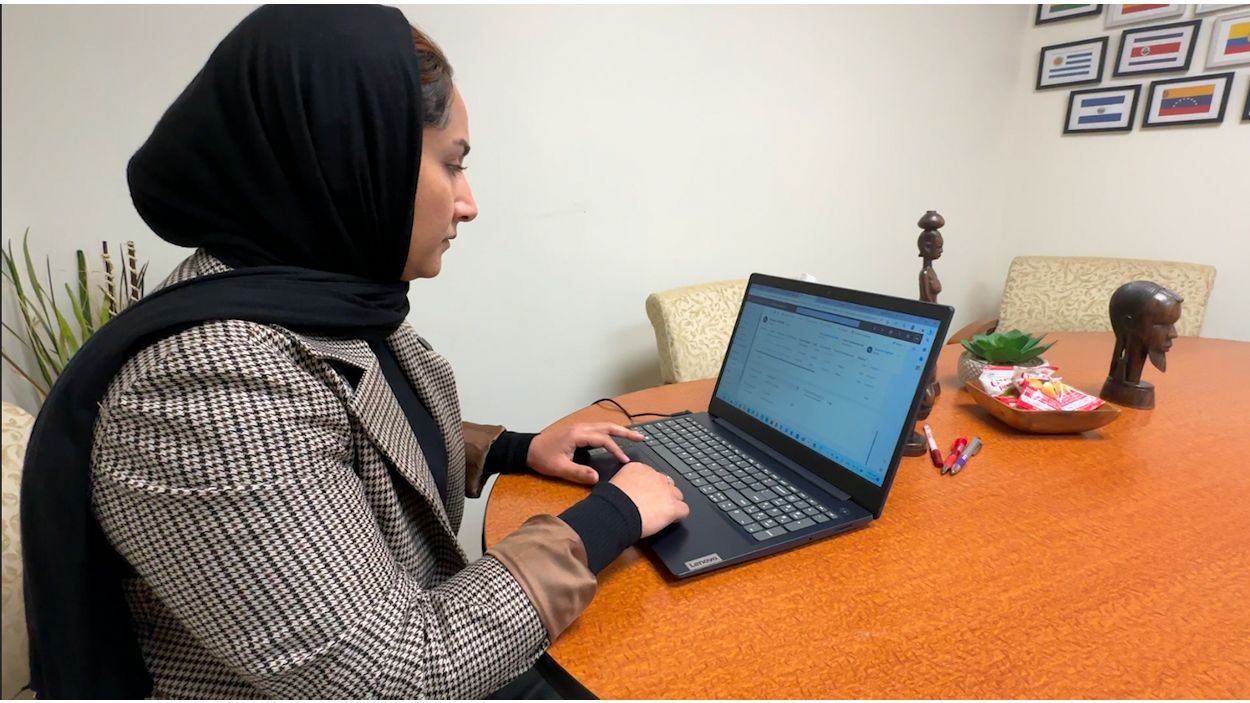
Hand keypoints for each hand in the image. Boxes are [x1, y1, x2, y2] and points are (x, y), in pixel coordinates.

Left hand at [526, 422, 642, 485]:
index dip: (616, 450)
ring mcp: (579, 427)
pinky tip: (615, 438)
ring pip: (604, 426)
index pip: (603, 440)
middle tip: (642, 438)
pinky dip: (610, 432)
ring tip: (634, 436)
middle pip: (608, 427)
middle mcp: (580, 428)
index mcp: (578, 435)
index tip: (625, 461)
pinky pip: (598, 429)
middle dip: (626, 432)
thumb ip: (579, 473)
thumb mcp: (559, 468)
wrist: (527, 449)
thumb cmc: (542, 457)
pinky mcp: (577, 431)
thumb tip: (596, 478)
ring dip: (619, 431)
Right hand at [609, 463, 689, 537]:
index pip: (653, 475)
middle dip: (662, 494)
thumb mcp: (615, 483)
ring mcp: (665, 491)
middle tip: (654, 505)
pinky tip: (672, 520)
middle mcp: (655, 476)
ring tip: (662, 514)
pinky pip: (684, 509)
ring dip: (671, 503)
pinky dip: (679, 515)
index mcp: (639, 469)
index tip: (647, 495)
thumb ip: (626, 482)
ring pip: (677, 495)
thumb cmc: (610, 503)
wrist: (614, 514)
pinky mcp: (673, 506)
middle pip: (667, 484)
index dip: (651, 487)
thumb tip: (628, 488)